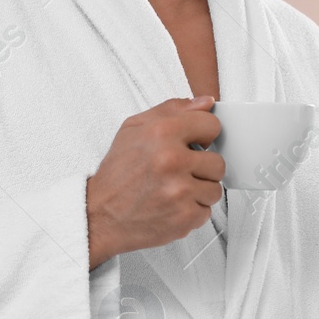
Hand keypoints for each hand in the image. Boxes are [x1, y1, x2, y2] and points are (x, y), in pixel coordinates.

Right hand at [85, 96, 224, 267]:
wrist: (100, 215)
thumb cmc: (117, 173)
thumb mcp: (134, 128)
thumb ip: (173, 109)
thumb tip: (206, 102)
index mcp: (162, 132)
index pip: (212, 125)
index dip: (203, 135)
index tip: (195, 143)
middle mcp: (172, 160)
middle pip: (218, 162)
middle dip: (201, 168)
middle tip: (179, 172)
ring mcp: (180, 190)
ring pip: (215, 189)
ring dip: (198, 191)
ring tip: (174, 189)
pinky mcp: (184, 216)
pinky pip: (207, 211)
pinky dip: (191, 211)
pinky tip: (172, 205)